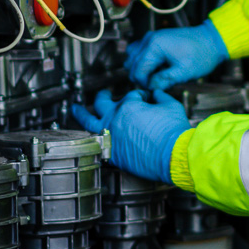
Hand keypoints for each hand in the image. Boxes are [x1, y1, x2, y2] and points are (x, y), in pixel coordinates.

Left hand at [72, 89, 190, 183]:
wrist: (172, 155)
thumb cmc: (173, 131)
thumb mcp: (172, 105)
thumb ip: (161, 96)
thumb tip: (157, 93)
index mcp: (129, 105)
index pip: (132, 95)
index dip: (141, 96)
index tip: (147, 99)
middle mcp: (114, 119)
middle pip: (102, 103)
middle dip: (103, 96)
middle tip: (103, 94)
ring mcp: (110, 136)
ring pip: (88, 122)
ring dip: (80, 113)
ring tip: (75, 109)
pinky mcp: (111, 154)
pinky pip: (97, 144)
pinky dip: (94, 138)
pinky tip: (91, 137)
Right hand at [124, 21, 228, 89]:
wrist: (212, 40)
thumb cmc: (201, 55)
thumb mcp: (184, 72)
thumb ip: (164, 80)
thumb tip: (150, 88)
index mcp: (154, 46)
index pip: (137, 71)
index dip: (145, 84)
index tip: (157, 89)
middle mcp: (148, 39)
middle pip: (131, 65)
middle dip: (143, 77)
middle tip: (159, 84)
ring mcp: (150, 37)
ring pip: (133, 58)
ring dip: (142, 69)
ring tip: (159, 75)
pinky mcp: (155, 39)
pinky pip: (140, 52)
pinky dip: (145, 62)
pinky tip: (159, 68)